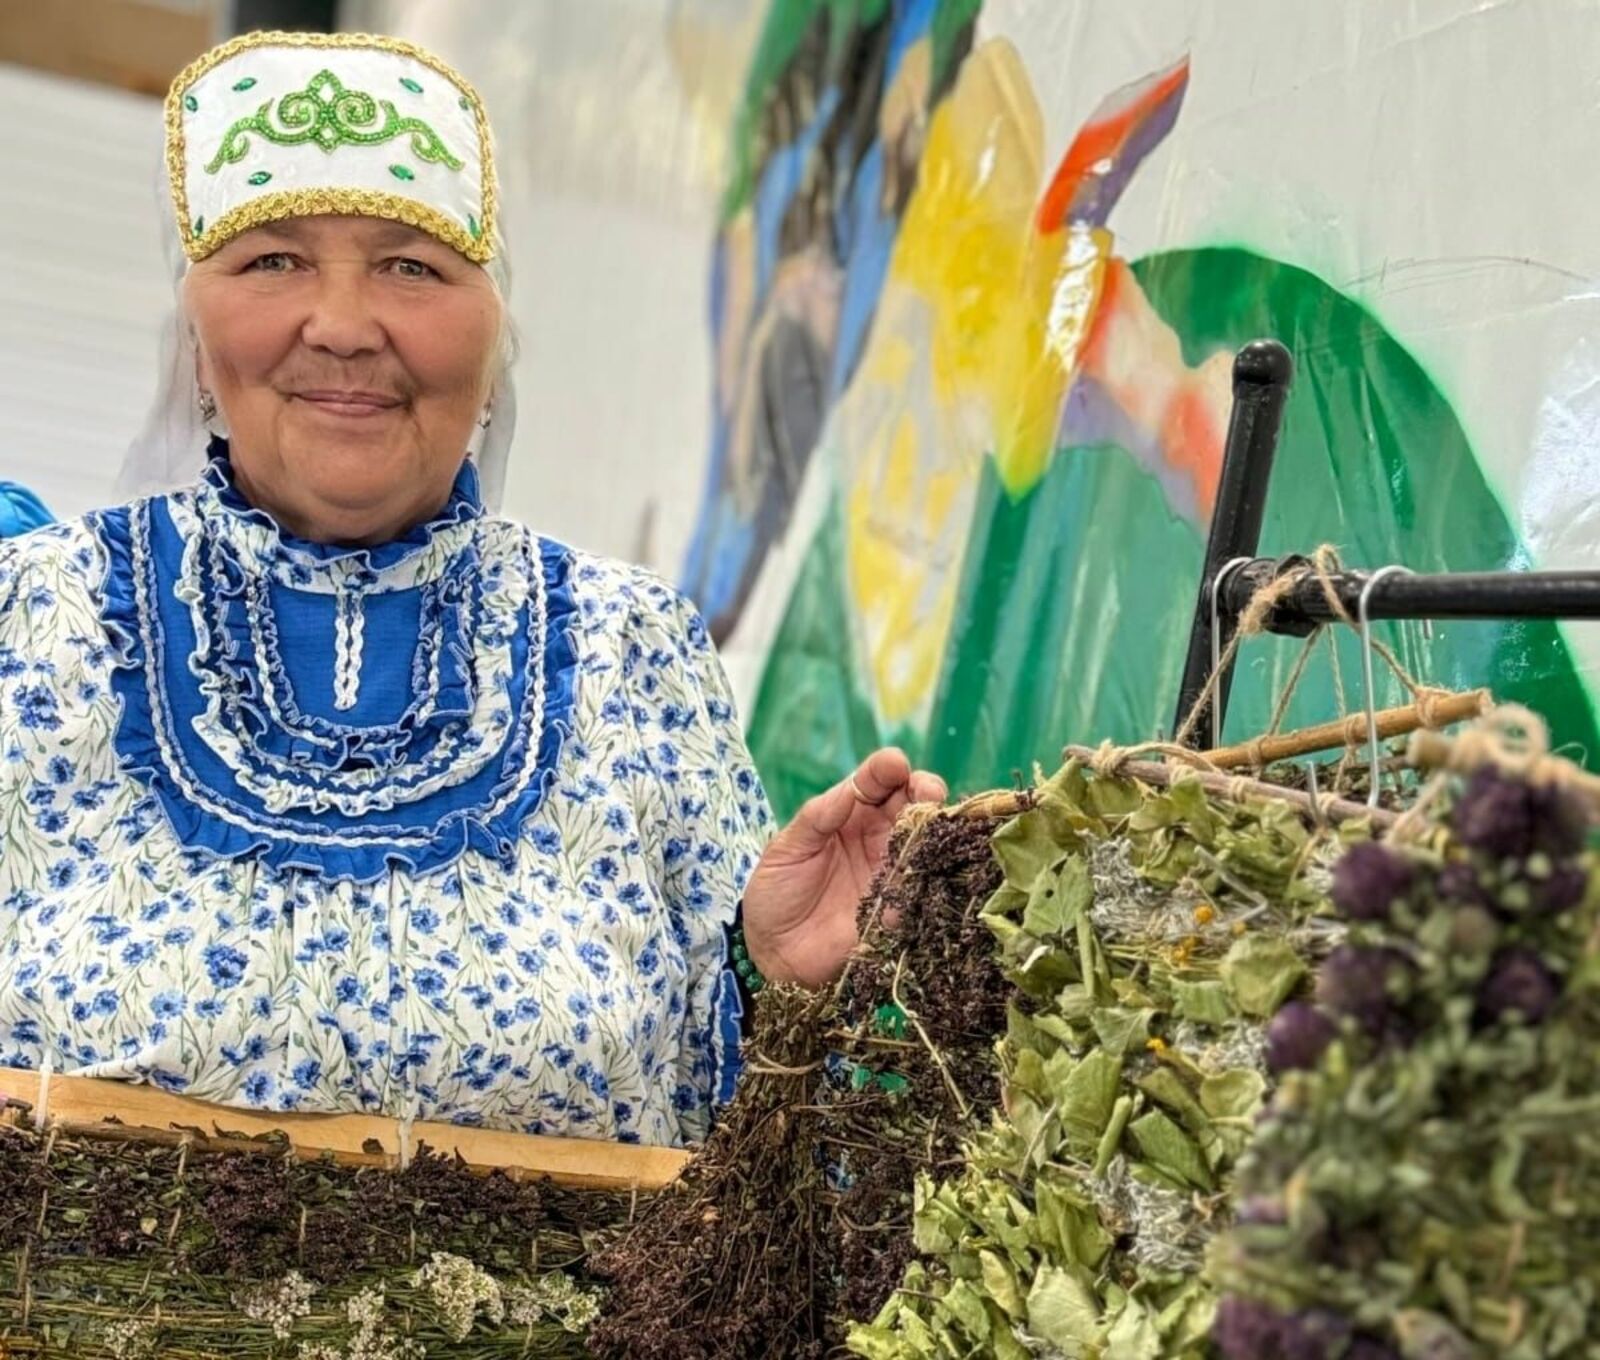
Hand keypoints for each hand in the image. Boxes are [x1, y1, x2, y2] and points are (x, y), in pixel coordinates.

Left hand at [741, 747, 947, 987]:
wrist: (774, 953)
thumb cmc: (776, 893)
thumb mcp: (787, 848)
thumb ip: (818, 817)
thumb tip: (852, 789)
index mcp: (850, 815)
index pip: (876, 783)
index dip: (888, 770)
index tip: (895, 764)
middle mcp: (878, 839)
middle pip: (912, 806)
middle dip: (925, 792)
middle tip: (928, 791)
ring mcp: (891, 873)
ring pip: (924, 843)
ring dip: (931, 832)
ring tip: (929, 825)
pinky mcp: (899, 910)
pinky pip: (919, 891)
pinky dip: (923, 879)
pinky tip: (920, 873)